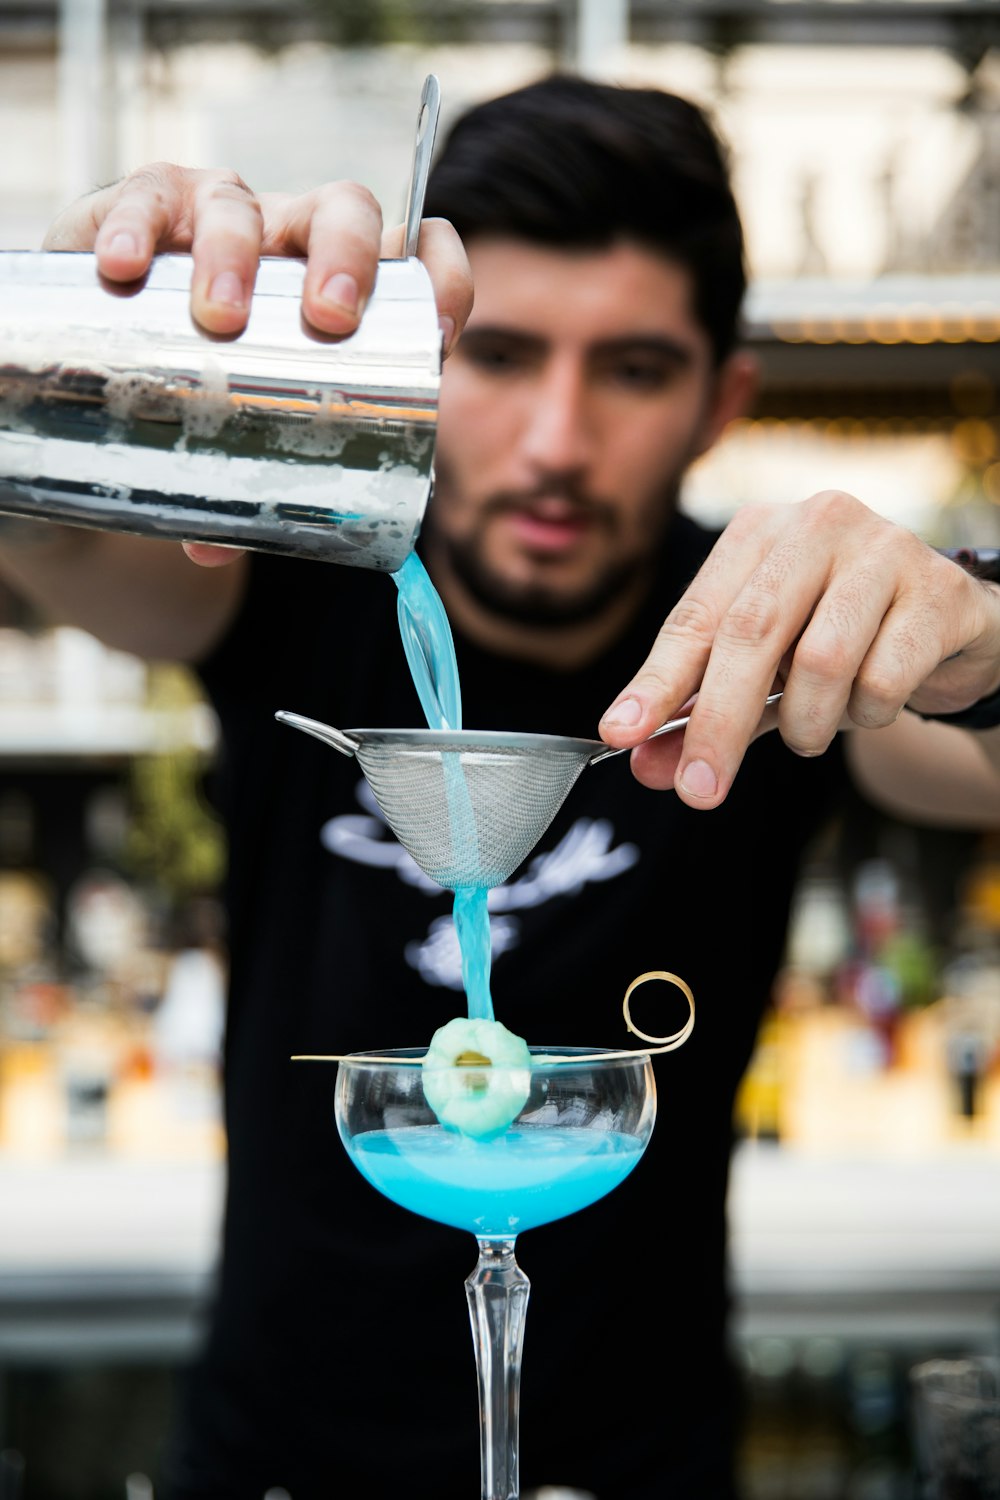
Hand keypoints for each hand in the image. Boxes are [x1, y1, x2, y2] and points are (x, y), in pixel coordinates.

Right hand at [43, 164, 473, 567]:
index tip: (441, 332)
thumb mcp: (245, 433)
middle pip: (343, 211)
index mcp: (345, 284)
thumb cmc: (208, 388)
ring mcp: (219, 211)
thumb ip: (240, 488)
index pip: (418, 257)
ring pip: (241, 204)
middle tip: (330, 319)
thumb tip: (211, 548)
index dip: (443, 279)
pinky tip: (126, 265)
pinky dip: (137, 226)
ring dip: (235, 252)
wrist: (112, 346)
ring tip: (219, 316)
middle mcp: (291, 235)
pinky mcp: (144, 205)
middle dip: (347, 257)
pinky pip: (145, 198)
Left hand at [598, 490, 999, 808]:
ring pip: (820, 660)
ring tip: (811, 732)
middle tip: (699, 790)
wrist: (951, 628)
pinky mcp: (938, 590)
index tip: (620, 733)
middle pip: (750, 632)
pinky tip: (870, 704)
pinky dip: (866, 714)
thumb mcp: (765, 678)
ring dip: (806, 723)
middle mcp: (817, 524)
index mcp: (759, 533)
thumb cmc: (844, 641)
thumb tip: (644, 765)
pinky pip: (883, 678)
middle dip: (718, 723)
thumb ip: (704, 716)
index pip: (694, 616)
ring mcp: (883, 549)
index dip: (656, 681)